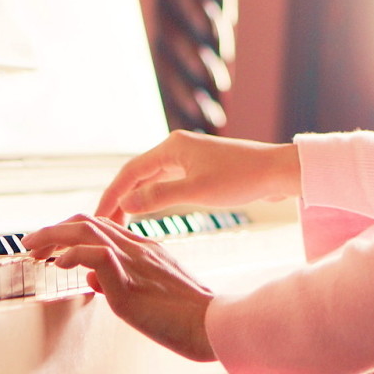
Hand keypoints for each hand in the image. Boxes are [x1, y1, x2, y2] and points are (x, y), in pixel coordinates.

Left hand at [21, 214, 216, 361]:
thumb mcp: (150, 292)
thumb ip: (121, 281)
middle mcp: (137, 248)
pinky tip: (60, 264)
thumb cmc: (187, 316)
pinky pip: (97, 255)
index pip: (101, 227)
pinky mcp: (129, 282)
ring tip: (33, 246)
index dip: (71, 230)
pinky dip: (74, 255)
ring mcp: (134, 262)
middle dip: (54, 229)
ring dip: (53, 236)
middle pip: (88, 222)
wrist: (211, 324)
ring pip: (87, 231)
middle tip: (31, 242)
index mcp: (144, 249)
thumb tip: (93, 280)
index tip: (51, 243)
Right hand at [98, 130, 299, 219]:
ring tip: (119, 224)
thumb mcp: (196, 192)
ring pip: (151, 180)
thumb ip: (159, 198)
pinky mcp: (199, 168)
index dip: (111, 196)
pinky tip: (146, 213)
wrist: (278, 171)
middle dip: (118, 199)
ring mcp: (188, 158)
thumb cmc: (241, 179)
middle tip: (103, 226)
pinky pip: (166, 183)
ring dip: (134, 199)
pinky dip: (152, 198)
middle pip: (137, 175)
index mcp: (172, 147)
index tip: (95, 218)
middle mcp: (176, 148)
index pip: (129, 172)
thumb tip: (125, 203)